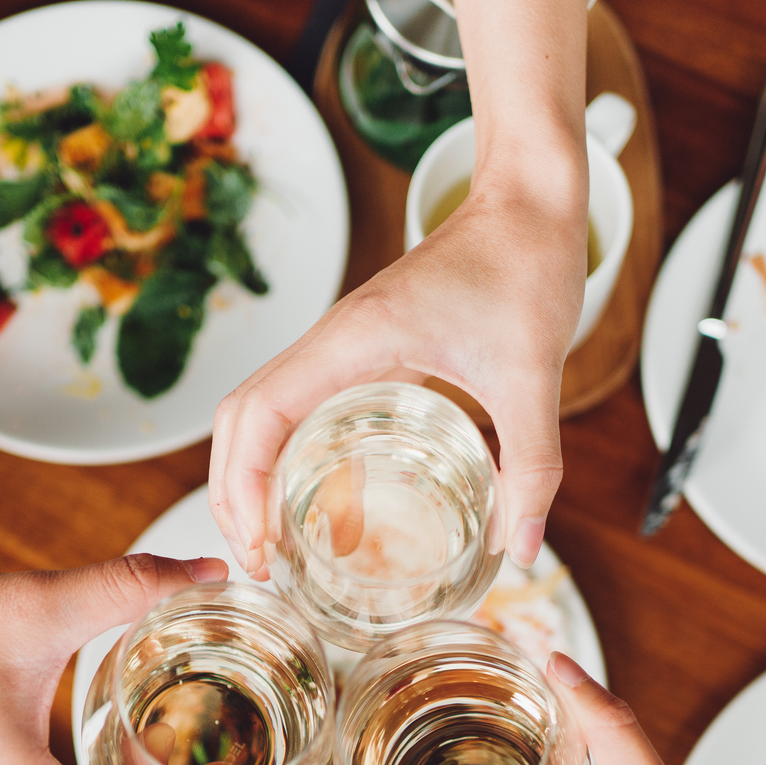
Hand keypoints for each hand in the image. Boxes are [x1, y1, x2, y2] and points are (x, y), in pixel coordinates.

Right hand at [208, 0, 590, 575]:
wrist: (529, 203)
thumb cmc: (525, 267)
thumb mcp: (535, 376)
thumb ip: (531, 465)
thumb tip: (525, 549)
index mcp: (356, 339)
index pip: (260, 412)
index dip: (244, 484)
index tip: (260, 546)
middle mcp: (333, 339)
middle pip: (238, 417)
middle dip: (231, 491)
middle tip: (257, 562)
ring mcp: (341, 342)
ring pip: (256, 408)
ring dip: (245, 471)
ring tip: (267, 540)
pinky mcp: (360, 346)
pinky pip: (295, 401)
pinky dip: (279, 448)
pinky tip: (309, 494)